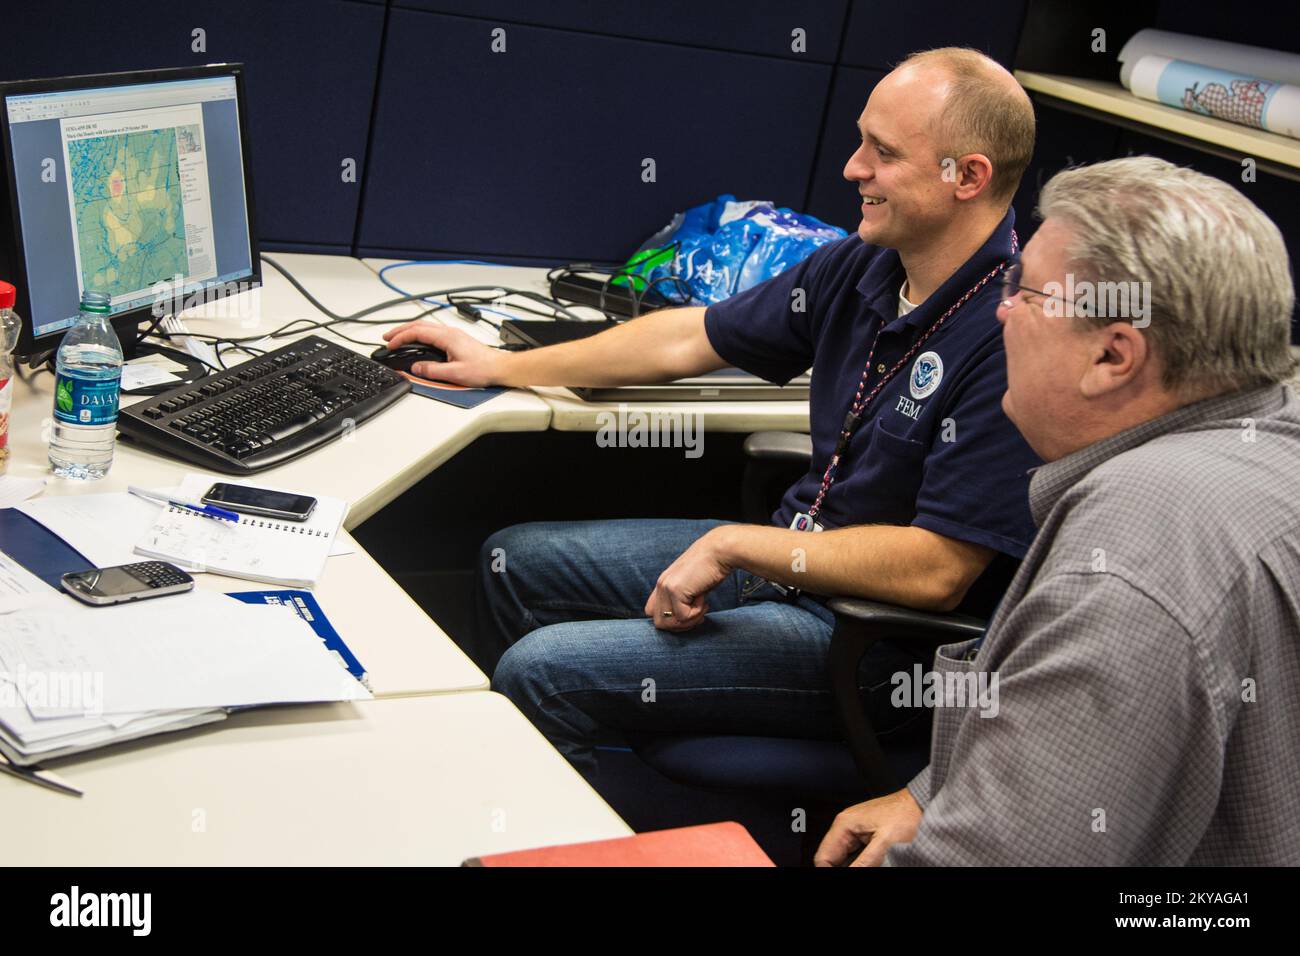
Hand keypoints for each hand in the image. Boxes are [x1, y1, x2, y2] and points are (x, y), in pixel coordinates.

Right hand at [381, 320, 502, 385]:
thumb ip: (433, 371)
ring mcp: (453, 334)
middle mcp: (449, 332)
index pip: (417, 332)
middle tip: (387, 337)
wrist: (499, 367)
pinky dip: (419, 334)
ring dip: (409, 331)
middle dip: (400, 330)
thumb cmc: (483, 369)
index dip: (400, 337)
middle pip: (419, 325)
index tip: (390, 344)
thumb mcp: (455, 374)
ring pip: (425, 327)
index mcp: (447, 337)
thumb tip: (416, 367)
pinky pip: (432, 332)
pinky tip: (417, 340)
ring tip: (398, 338)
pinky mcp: (455, 339)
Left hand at [643, 528, 733, 631]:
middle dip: (680, 625)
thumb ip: (681, 598)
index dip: (670, 619)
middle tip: (698, 615)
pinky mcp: (675, 590)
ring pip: (669, 623)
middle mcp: (660, 585)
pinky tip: (704, 599)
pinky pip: (683, 616)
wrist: (720, 552)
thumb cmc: (711, 568)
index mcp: (662, 583)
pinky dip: (697, 612)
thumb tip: (681, 619)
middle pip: (660, 623)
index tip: (689, 615)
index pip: (651, 612)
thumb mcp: (691, 585)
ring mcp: (666, 587)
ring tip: (702, 606)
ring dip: (689, 621)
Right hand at [814, 788, 922, 866]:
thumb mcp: (884, 844)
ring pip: (843, 857)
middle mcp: (845, 826)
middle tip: (860, 870)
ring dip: (850, 866)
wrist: (922, 804)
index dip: (828, 871)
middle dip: (840, 869)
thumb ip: (864, 862)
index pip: (823, 857)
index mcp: (844, 824)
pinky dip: (858, 863)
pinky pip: (854, 854)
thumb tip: (850, 873)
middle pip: (832, 858)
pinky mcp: (865, 834)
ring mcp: (855, 830)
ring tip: (868, 866)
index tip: (840, 880)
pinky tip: (869, 865)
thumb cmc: (907, 815)